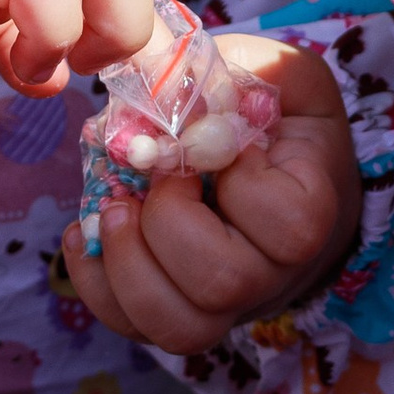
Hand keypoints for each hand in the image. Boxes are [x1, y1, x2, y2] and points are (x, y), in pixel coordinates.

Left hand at [60, 37, 358, 345]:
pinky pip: (133, 326)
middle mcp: (273, 274)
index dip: (243, 181)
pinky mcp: (179, 310)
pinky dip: (94, 284)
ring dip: (126, 264)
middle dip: (168, 221)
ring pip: (178, 327)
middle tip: (151, 174)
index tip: (223, 141)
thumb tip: (166, 78)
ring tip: (110, 209)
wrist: (288, 176)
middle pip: (222, 284)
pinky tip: (82, 232)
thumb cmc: (281, 119)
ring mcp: (226, 304)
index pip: (289, 227)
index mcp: (311, 213)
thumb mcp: (278, 73)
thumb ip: (238, 66)